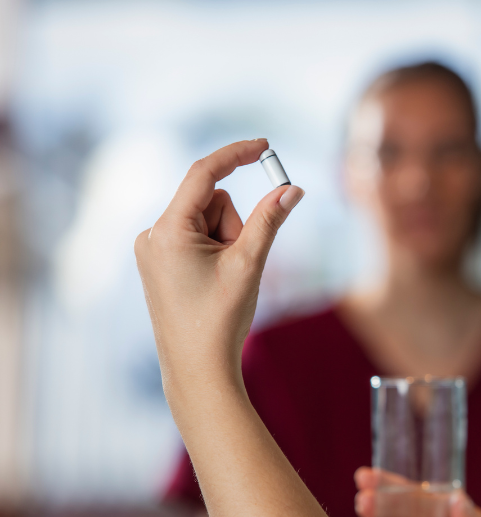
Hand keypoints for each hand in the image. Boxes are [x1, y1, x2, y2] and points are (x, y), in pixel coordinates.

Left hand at [134, 139, 303, 395]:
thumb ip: (270, 219)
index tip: (265, 146)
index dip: (236, 155)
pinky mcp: (159, 262)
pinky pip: (196, 237)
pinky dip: (214, 250)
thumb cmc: (220, 319)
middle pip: (211, 201)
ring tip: (225, 279)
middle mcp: (152, 235)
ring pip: (206, 221)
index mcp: (168, 231)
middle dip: (235, 225)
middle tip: (239, 264)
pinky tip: (213, 283)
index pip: (204, 174)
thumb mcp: (250, 263)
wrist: (198, 370)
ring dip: (226, 241)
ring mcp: (153, 250)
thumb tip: (292, 188)